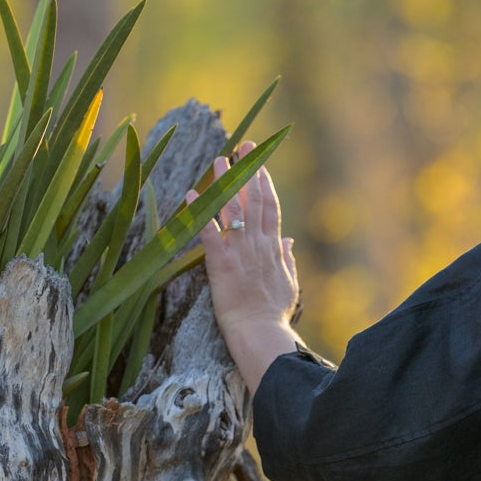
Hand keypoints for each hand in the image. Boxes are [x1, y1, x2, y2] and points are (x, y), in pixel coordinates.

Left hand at [186, 140, 300, 392]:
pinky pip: (208, 233)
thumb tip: (288, 239)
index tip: (260, 163)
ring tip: (218, 159)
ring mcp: (239, 252)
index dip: (265, 183)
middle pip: (252, 200)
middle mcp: (257, 245)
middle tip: (242, 146)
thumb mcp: (289, 284)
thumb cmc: (274, 315)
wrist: (261, 334)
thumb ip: (287, 258)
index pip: (270, 208)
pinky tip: (192, 193)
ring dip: (225, 182)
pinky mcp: (221, 264)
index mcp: (273, 248)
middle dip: (247, 171)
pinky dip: (200, 212)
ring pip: (232, 209)